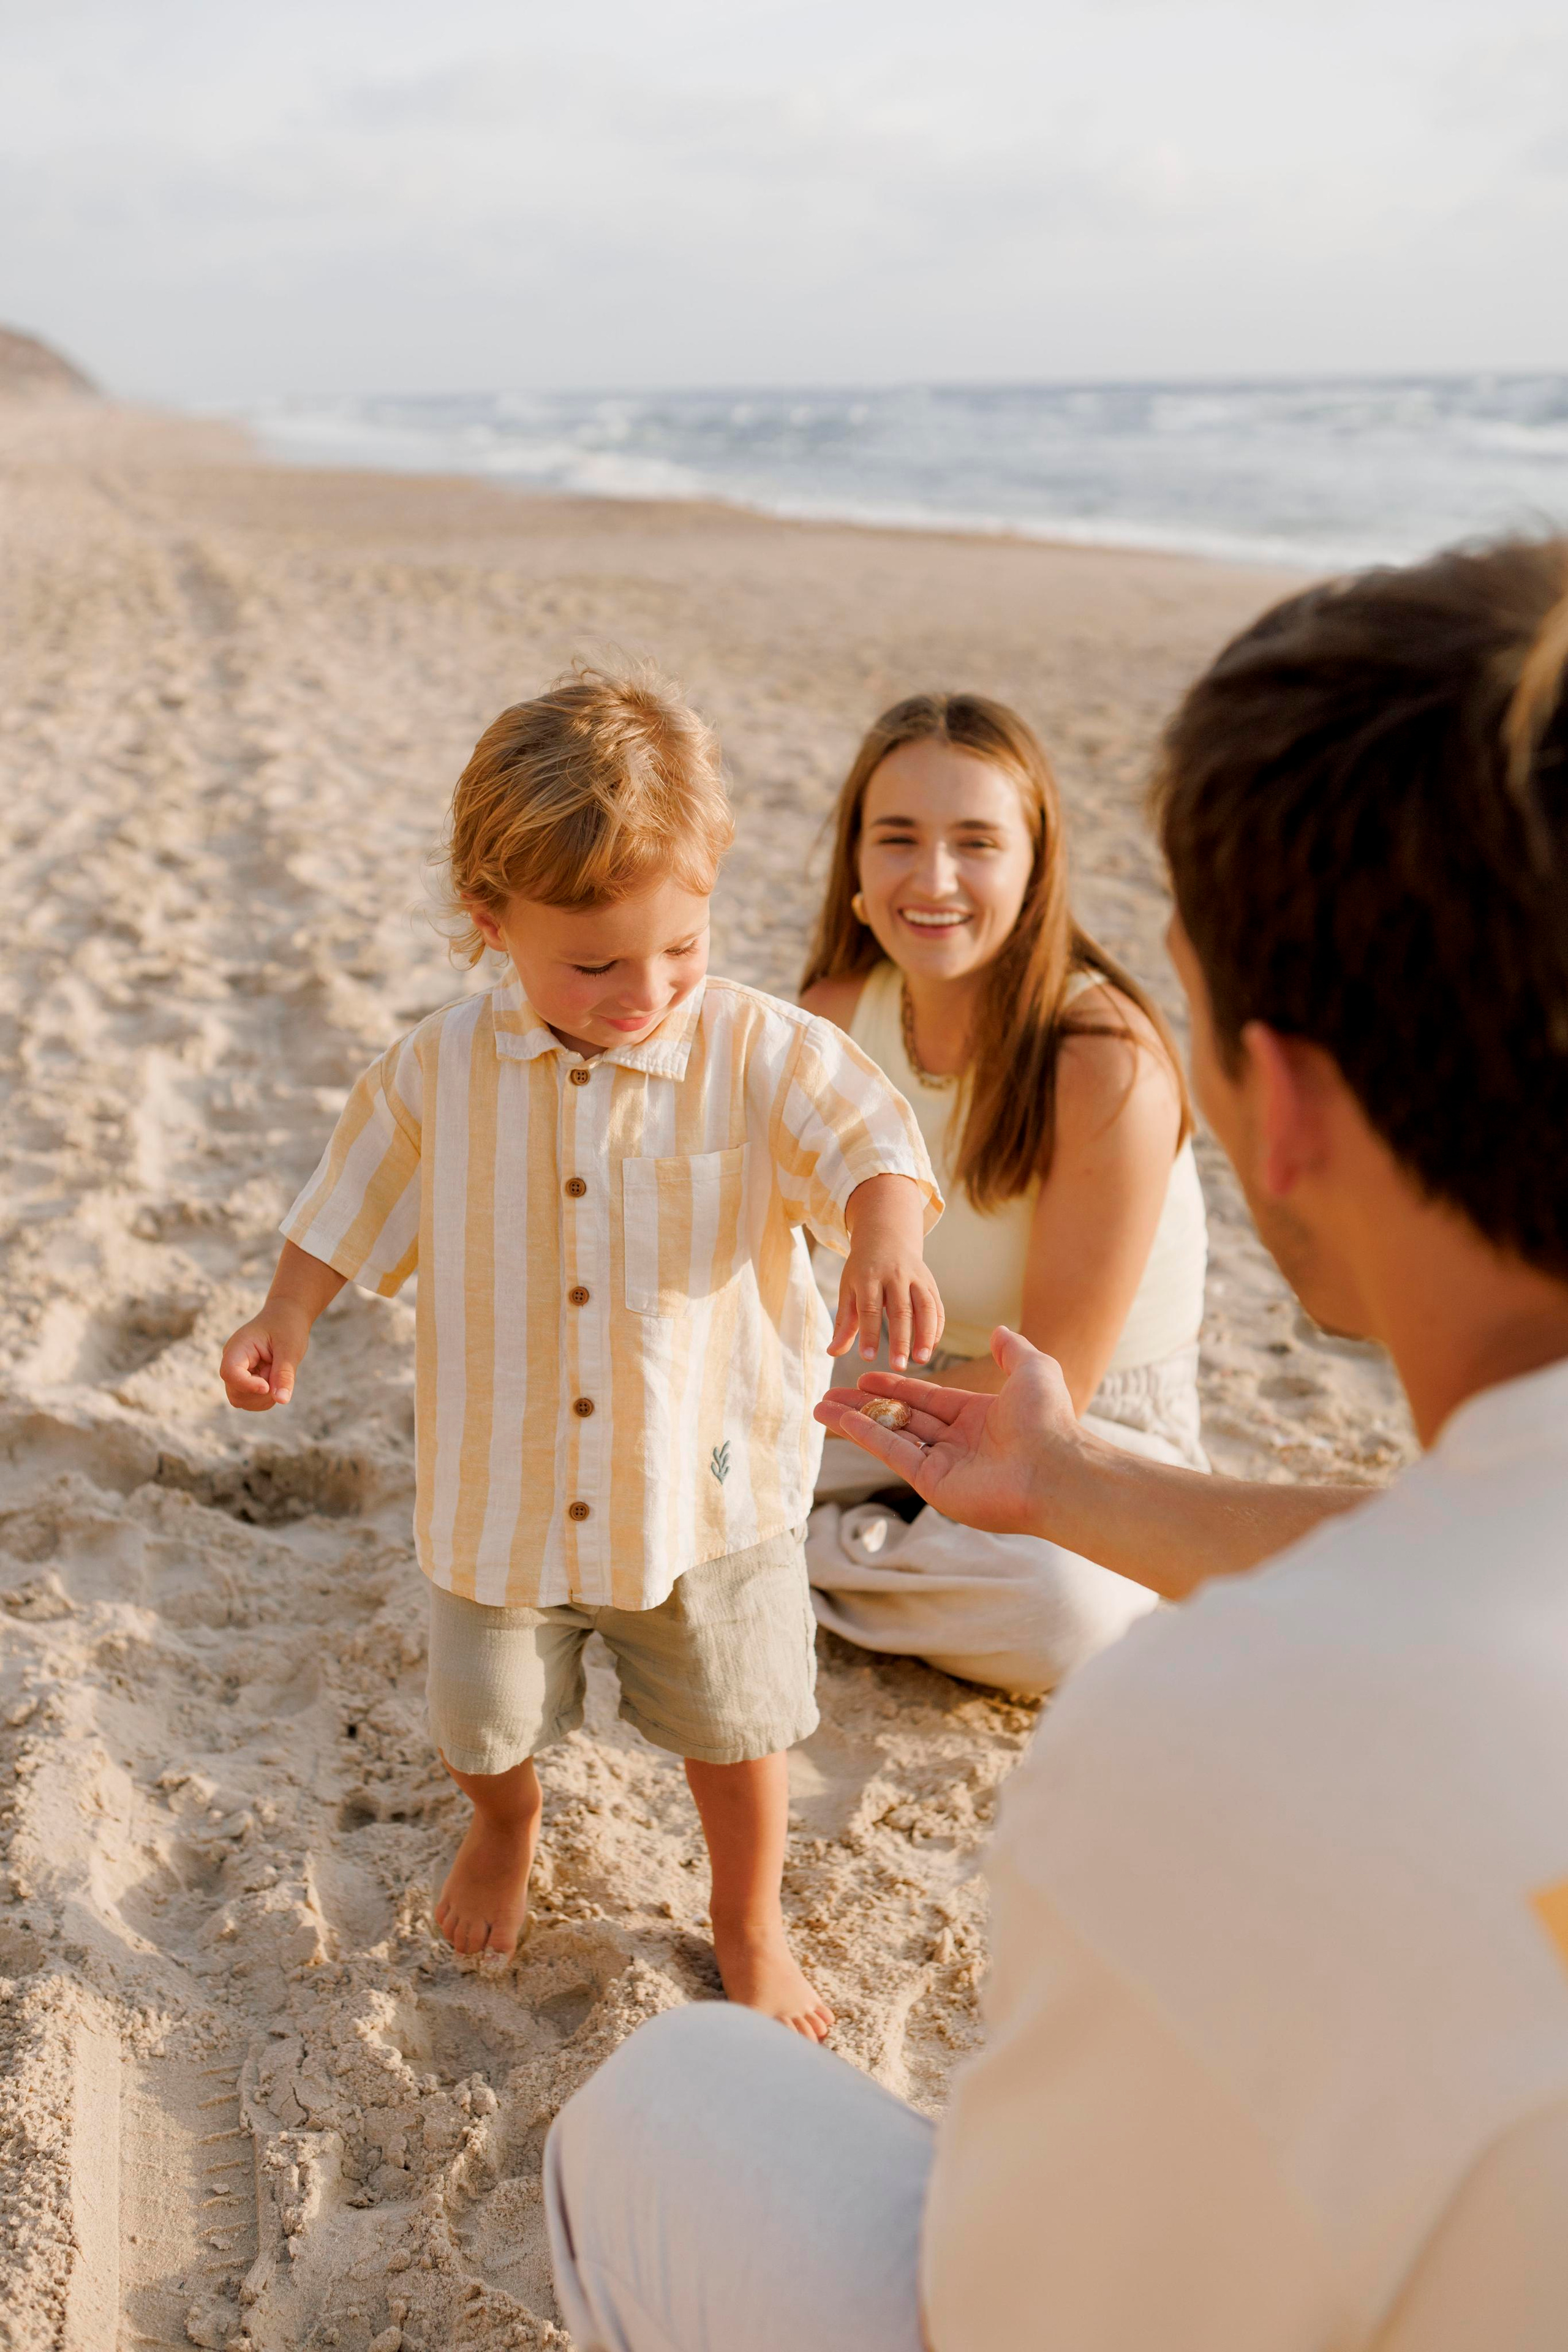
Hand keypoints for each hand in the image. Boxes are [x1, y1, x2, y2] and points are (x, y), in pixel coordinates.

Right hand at [219, 1300, 312, 1410]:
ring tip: (277, 1373)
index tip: (268, 1386)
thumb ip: (284, 1374)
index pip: (230, 1373)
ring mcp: (237, 1373)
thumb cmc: (288, 1327)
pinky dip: (266, 1397)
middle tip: (278, 1373)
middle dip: (260, 1393)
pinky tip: (275, 1379)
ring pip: (242, 1400)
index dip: (248, 1385)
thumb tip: (282, 1400)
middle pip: (235, 1393)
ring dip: (264, 1396)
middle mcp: (232, 1361)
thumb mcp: (290, 1349)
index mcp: (238, 1347)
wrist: (286, 1316)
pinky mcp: (245, 1380)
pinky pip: (251, 1400)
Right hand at [815, 1325, 1087, 1534]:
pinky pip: (892, 1452)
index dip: (896, 1386)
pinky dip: (864, 1435)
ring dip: (854, 1421)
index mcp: (979, 1417)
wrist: (1056, 1469)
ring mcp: (943, 1464)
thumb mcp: (1034, 1369)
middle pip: (902, 1418)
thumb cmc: (1049, 1420)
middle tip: (831, 1394)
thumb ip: (1013, 1350)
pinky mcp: (931, 1483)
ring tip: (821, 1407)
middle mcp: (958, 1442)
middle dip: (865, 1405)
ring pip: (890, 1435)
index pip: (928, 1399)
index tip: (866, 1377)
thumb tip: (999, 1331)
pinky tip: (839, 1419)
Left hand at [830, 1175, 943, 1370]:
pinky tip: (930, 1347)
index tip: (867, 1358)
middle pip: (900, 1310)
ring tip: (921, 1360)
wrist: (887, 1237)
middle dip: (900, 1340)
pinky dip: (936, 1327)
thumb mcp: (849, 1290)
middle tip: (898, 1366)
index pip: (869, 1308)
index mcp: (868, 1276)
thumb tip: (832, 1353)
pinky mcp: (930, 1282)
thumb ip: (844, 1323)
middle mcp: (895, 1275)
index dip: (869, 1334)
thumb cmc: (862, 1270)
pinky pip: (937, 1306)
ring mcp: (916, 1277)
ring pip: (925, 1306)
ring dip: (925, 1334)